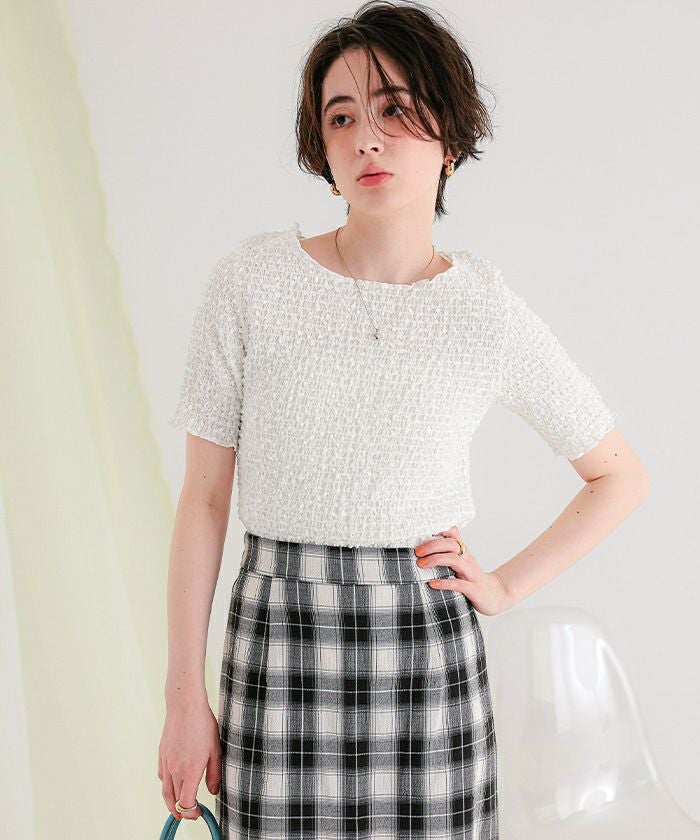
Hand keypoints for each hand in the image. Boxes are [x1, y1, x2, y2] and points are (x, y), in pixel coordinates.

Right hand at [158, 697, 221, 820]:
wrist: (185, 706)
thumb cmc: (203, 725)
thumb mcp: (215, 750)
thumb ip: (214, 774)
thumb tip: (214, 792)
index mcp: (190, 771)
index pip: (186, 803)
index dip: (192, 813)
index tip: (199, 813)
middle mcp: (175, 770)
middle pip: (174, 801)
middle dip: (182, 811)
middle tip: (191, 814)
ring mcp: (166, 763)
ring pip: (165, 791)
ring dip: (171, 803)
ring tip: (178, 809)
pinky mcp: (162, 755)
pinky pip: (162, 777)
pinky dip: (167, 786)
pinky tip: (173, 784)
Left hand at [414, 525, 512, 615]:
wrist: (497, 595)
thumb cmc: (475, 578)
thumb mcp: (465, 561)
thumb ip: (456, 546)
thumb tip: (450, 528)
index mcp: (464, 553)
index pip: (452, 537)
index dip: (438, 534)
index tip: (421, 536)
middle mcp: (468, 560)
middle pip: (451, 545)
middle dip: (432, 546)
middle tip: (417, 552)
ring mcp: (471, 574)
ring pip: (454, 560)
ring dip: (435, 560)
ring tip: (421, 564)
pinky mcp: (473, 589)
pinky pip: (458, 584)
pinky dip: (444, 583)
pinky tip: (432, 583)